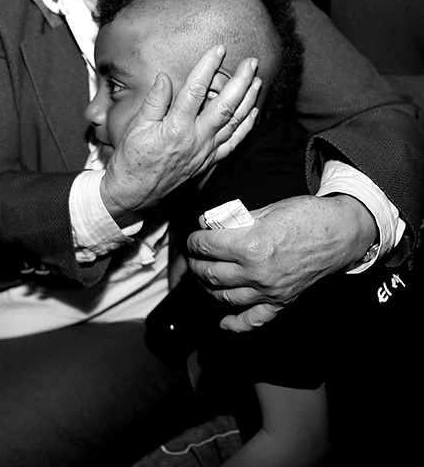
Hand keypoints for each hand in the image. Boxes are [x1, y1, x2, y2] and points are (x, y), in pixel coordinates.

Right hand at [101, 45, 260, 220]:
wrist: (133, 192)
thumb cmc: (131, 160)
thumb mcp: (136, 127)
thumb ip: (154, 101)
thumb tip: (164, 77)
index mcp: (176, 127)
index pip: (196, 90)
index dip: (208, 66)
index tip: (217, 49)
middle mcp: (196, 139)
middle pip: (226, 105)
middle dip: (241, 81)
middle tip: (251, 63)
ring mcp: (205, 151)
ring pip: (234, 123)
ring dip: (249, 100)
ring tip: (257, 81)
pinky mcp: (208, 161)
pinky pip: (232, 143)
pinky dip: (245, 127)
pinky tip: (253, 113)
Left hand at [187, 193, 377, 331]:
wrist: (341, 233)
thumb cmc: (306, 216)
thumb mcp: (267, 209)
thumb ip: (236, 220)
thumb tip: (208, 223)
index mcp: (251, 245)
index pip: (208, 246)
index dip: (194, 241)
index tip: (192, 238)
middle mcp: (257, 272)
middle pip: (211, 273)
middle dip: (195, 264)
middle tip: (192, 256)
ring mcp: (270, 290)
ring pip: (225, 297)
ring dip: (207, 287)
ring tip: (202, 276)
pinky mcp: (282, 301)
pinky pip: (254, 320)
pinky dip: (235, 324)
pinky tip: (222, 322)